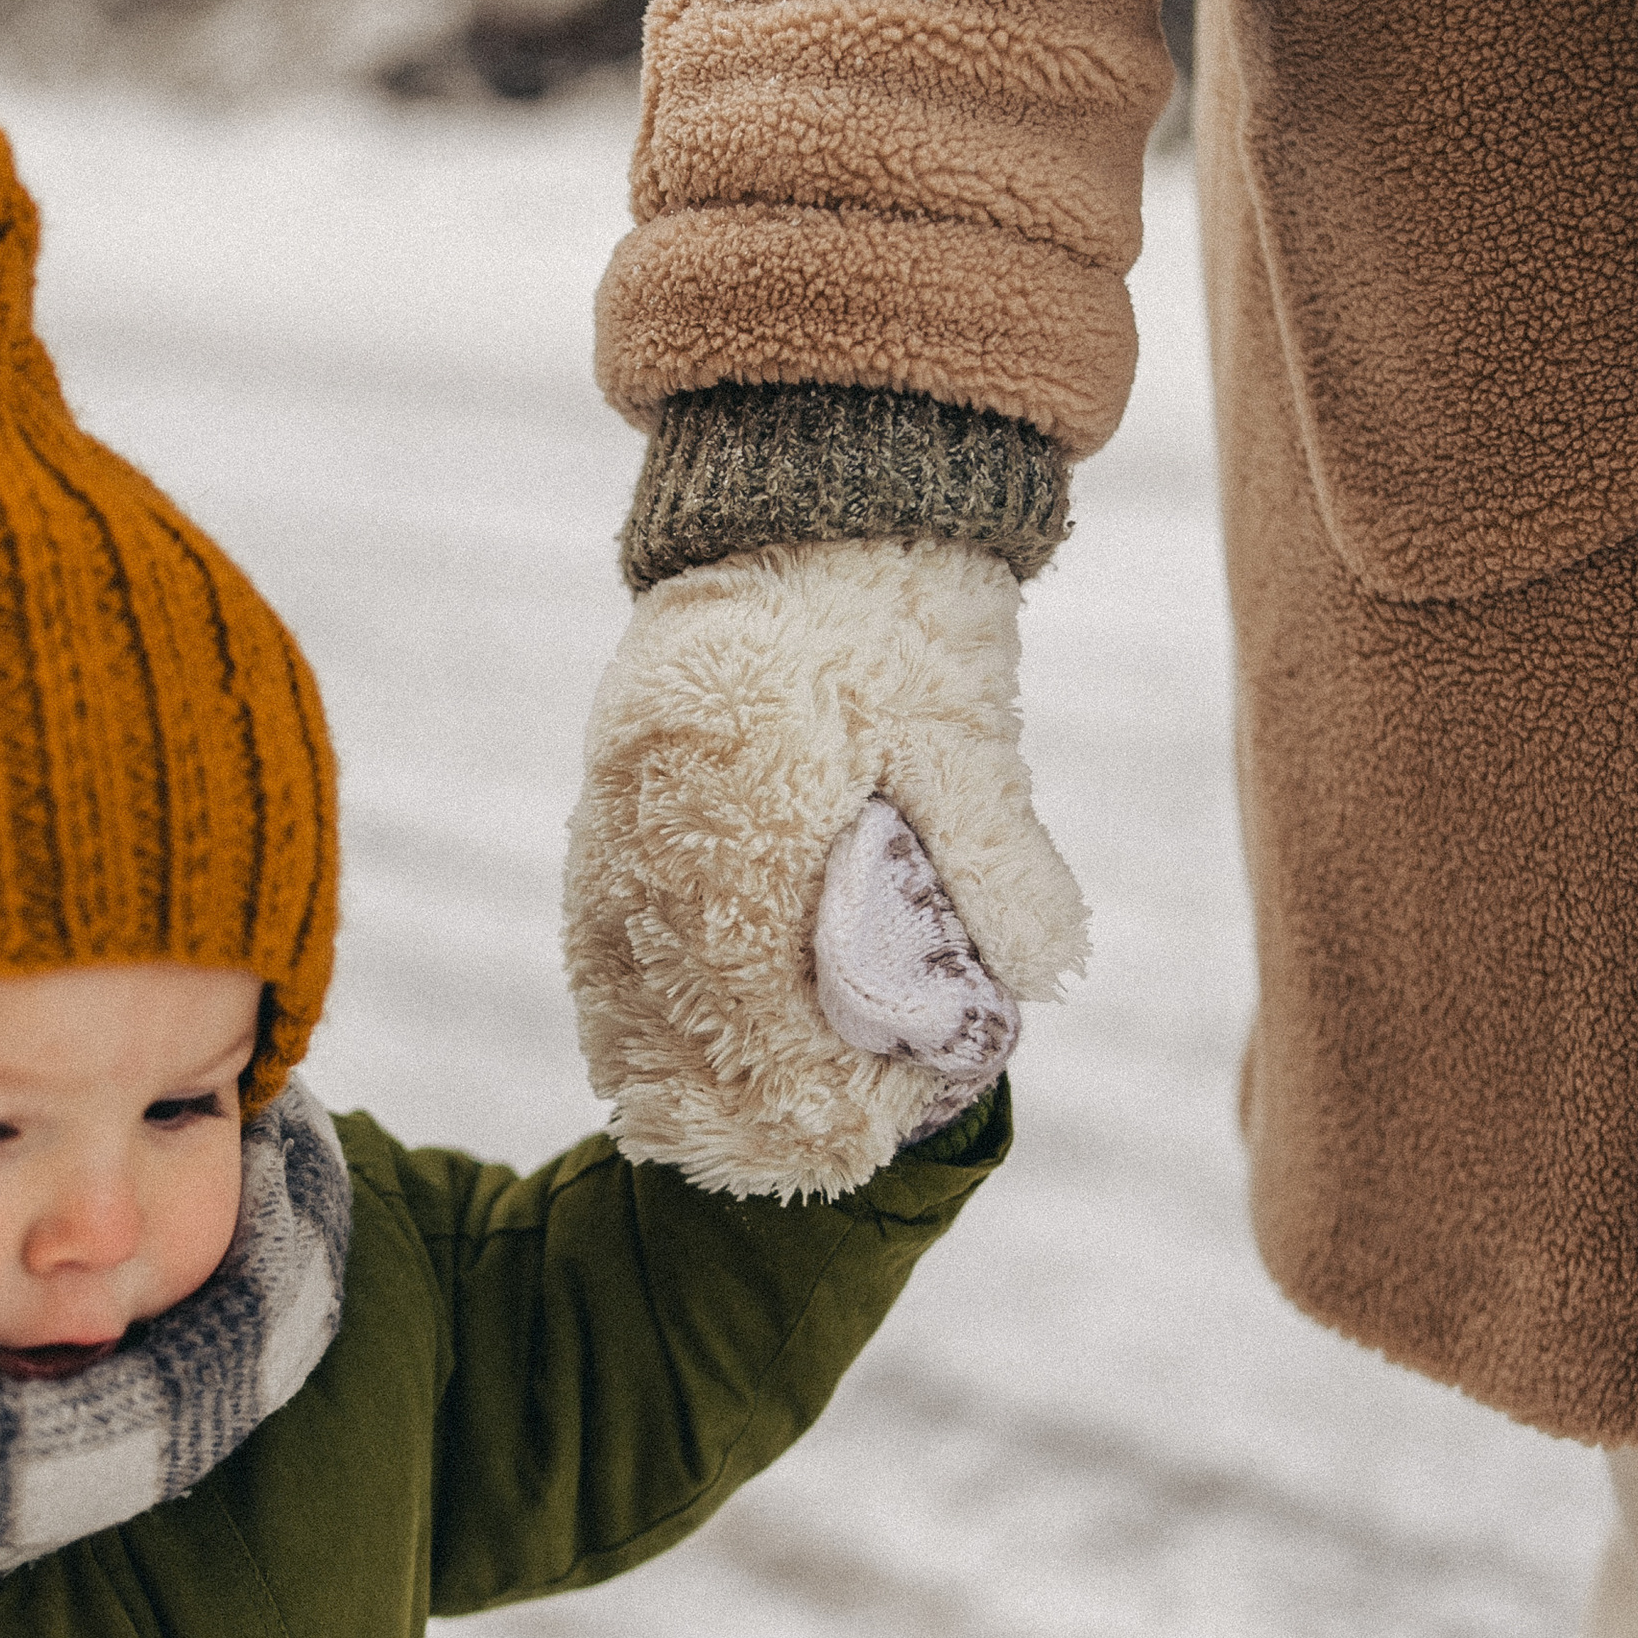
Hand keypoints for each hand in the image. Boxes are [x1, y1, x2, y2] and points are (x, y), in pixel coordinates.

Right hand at [562, 534, 1086, 1195]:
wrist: (821, 472)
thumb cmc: (909, 600)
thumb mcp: (968, 727)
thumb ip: (996, 856)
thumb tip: (1039, 979)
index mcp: (750, 799)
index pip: (754, 983)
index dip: (792, 1080)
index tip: (835, 1144)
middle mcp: (665, 803)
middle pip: (677, 987)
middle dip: (725, 1087)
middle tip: (775, 1165)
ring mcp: (625, 784)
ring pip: (622, 952)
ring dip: (657, 1048)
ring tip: (695, 1134)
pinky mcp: (615, 769)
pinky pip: (598, 899)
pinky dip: (619, 977)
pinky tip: (634, 1039)